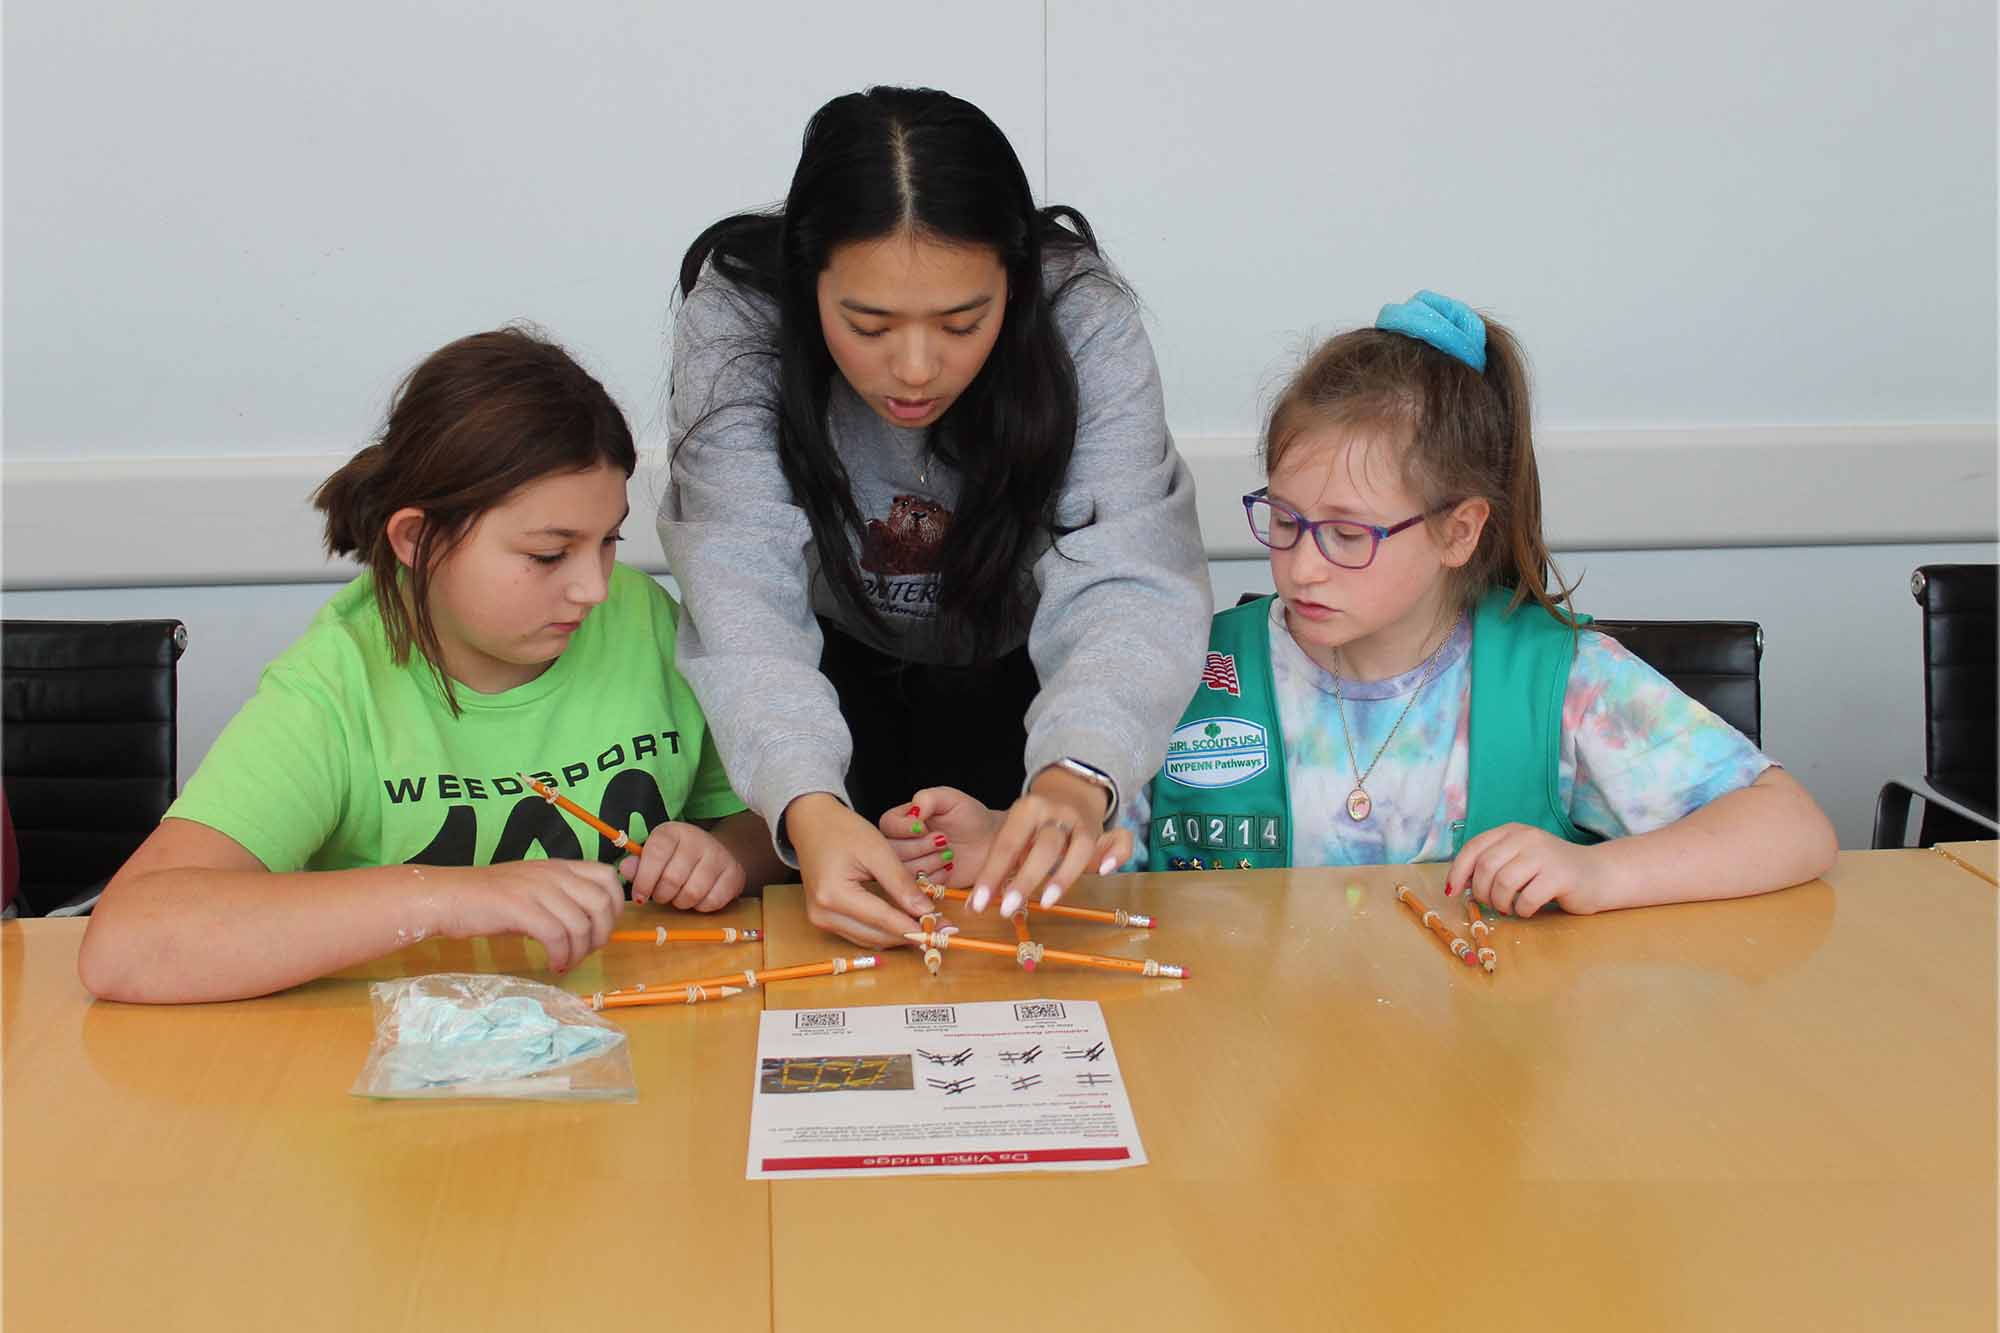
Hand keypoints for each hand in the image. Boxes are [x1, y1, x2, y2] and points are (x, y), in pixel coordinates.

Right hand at [437, 859, 624, 972]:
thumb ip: (562, 900)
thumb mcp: (533, 890)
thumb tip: (589, 927)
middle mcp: (553, 874)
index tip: (602, 928)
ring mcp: (536, 889)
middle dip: (602, 934)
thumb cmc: (489, 899)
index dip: (615, 905)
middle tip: (585, 952)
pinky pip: (556, 936)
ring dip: (580, 952)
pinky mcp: (520, 908)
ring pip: (581, 924)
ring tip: (566, 962)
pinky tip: (553, 965)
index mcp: (559, 866)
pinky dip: (561, 956)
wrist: (448, 896)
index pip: (607, 876)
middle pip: (601, 903)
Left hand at [620, 822, 746, 912]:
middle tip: (662, 895)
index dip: (644, 880)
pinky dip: (701, 907)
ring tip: (679, 896)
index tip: (640, 895)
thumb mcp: (653, 856)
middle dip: (662, 895)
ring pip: (692, 894)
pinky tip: (698, 898)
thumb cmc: (676, 858)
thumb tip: (625, 869)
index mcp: (672, 832)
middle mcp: (697, 839)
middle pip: (672, 880)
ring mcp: (719, 856)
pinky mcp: (735, 873)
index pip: (655, 855)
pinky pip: (712, 902)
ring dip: (681, 902)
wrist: (716, 853)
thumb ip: (637, 865)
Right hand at [786, 792, 932, 947]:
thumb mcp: (877, 850)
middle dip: (910, 935)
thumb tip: (925, 912)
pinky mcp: (824, 919)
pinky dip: (883, 931)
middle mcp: (823, 914)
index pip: (883, 920)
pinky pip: (859, 934)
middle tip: (940, 931)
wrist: (812, 824)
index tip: (942, 931)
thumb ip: (901, 883)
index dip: (915, 927)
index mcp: (834, 895)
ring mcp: (821, 920)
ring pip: (869, 940)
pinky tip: (903, 923)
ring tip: (926, 927)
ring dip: (897, 936)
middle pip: (876, 937)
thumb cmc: (842, 830)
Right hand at [876, 787, 1000, 888]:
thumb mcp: (950, 798)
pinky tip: (949, 868)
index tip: (925, 827)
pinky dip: (936, 878)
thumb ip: (928, 798)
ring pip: (904, 871)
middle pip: (893, 851)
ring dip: (929, 863)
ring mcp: (910, 866)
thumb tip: (913, 810)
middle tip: (944, 840)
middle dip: (920, 847)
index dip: (905, 829)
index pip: (888, 824)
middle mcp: (901, 843)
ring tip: (949, 854)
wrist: (988, 842)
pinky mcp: (922, 885)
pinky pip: (919, 888)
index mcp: (902, 819)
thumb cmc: (969, 816)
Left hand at [960, 767, 1127, 916]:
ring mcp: (1082, 822)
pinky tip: (1104, 872)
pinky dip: (1116, 854)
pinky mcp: (1103, 831)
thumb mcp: (1014, 832)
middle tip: (1007, 909)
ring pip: (1079, 848)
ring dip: (1064, 876)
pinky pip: (1119, 839)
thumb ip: (1000, 863)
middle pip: (1044, 847)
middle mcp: (1056, 812)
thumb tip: (976, 905)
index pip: (1007, 844)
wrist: (1069, 790)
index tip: (978, 904)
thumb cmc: (1034, 825)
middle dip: (1024, 880)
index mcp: (1026, 809)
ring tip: (1047, 902)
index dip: (992, 875)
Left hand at [1447, 824, 1612, 916]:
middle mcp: (1526, 838)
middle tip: (1491, 904)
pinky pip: (1526, 898)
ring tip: (1509, 908)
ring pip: (1503, 882)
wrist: (1598, 874)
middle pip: (1485, 867)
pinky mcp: (1560, 876)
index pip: (1473, 848)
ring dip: (1500, 903)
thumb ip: (1492, 864)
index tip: (1452, 891)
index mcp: (1512, 832)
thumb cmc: (1551, 871)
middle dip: (1481, 892)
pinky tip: (1528, 909)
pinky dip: (1522, 910)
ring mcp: (1544, 855)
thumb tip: (1457, 884)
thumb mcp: (1518, 859)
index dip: (1458, 871)